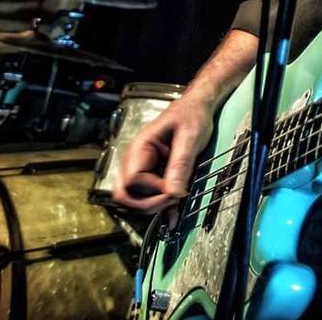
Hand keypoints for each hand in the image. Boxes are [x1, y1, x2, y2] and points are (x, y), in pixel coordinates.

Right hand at [112, 95, 213, 212]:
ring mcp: (142, 168)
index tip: (174, 190)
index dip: (151, 190)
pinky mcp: (152, 174)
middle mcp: (135, 159)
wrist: (196, 106)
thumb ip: (181, 164)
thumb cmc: (191, 114)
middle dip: (146, 204)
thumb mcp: (190, 137)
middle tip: (172, 201)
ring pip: (134, 198)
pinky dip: (159, 206)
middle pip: (125, 194)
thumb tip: (174, 192)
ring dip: (153, 205)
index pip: (132, 180)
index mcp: (140, 147)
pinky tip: (172, 215)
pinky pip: (148, 195)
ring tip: (176, 201)